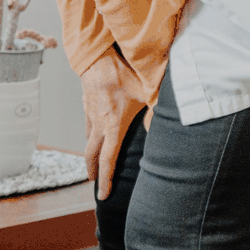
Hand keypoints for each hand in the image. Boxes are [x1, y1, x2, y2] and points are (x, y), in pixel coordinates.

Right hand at [80, 49, 148, 200]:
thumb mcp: (146, 89)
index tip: (103, 194)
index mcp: (112, 125)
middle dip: (94, 172)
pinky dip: (90, 136)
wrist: (95, 55)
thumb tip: (163, 129)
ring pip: (88, 140)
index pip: (107, 159)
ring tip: (95, 163)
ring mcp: (90, 113)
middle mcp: (98, 123)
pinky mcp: (86, 104)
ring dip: (91, 155)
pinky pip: (87, 125)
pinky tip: (95, 135)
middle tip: (95, 184)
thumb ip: (157, 110)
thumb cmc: (121, 71)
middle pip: (91, 154)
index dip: (105, 179)